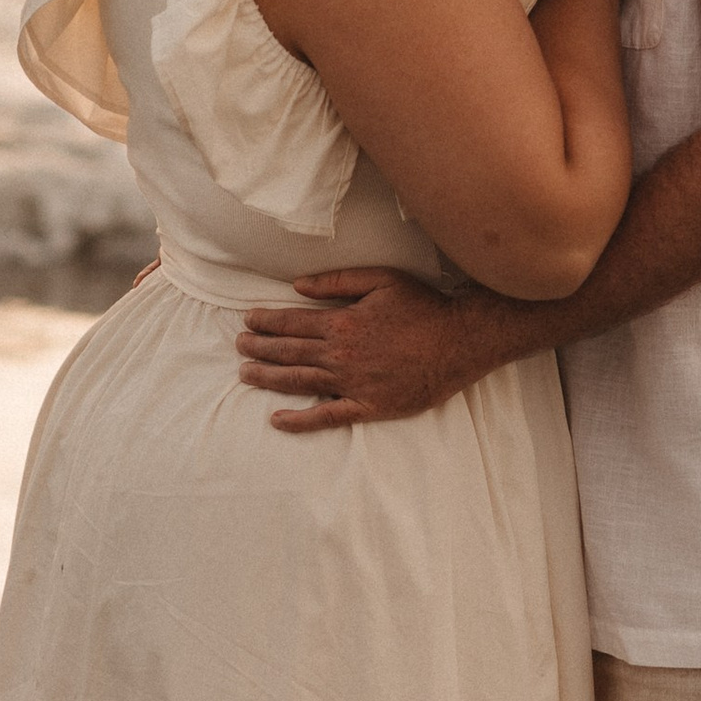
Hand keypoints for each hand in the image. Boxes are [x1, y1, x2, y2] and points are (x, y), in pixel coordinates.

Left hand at [236, 266, 482, 430]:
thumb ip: (336, 282)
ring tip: (245, 375)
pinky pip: (327, 417)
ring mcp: (352, 384)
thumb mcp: (381, 280)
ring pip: (299, 382)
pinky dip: (299, 420)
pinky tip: (277, 420)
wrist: (460, 342)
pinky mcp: (368, 407)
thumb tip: (297, 286)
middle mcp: (341, 356)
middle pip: (289, 352)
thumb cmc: (423, 307)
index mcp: (342, 323)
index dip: (266, 321)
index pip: (292, 323)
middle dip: (259, 348)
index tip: (247, 321)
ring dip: (268, 378)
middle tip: (239, 346)